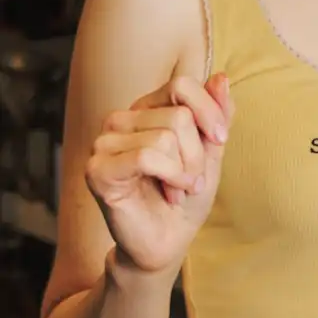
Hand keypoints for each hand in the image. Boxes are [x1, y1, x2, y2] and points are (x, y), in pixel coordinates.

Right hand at [86, 73, 233, 275]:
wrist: (168, 240)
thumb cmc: (187, 194)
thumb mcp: (212, 149)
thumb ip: (217, 113)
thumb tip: (221, 77)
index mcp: (148, 107)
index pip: (182, 84)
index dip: (209, 112)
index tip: (221, 139)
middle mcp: (122, 118)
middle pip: (179, 115)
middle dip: (197, 153)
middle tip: (190, 178)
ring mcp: (105, 142)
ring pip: (165, 136)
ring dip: (184, 170)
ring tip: (177, 188)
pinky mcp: (97, 169)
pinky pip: (147, 156)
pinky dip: (171, 176)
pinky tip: (169, 193)